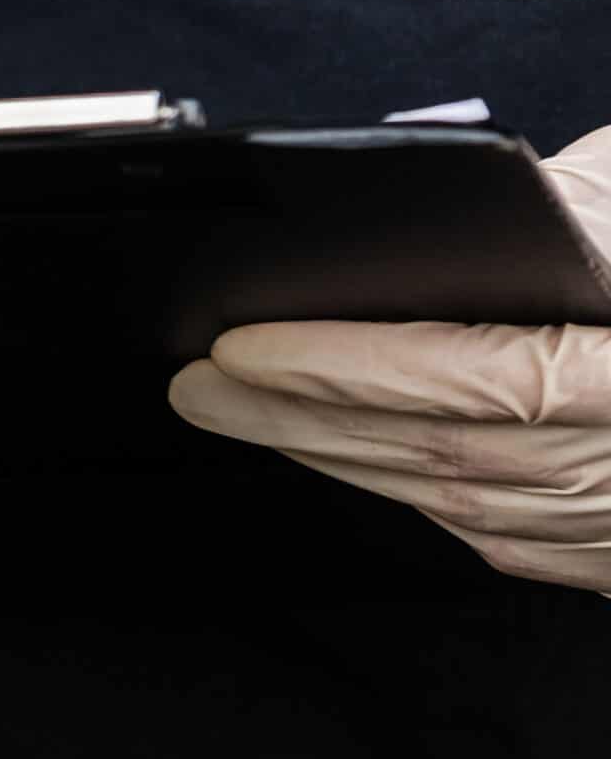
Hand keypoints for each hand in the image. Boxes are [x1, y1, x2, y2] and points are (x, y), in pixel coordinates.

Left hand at [169, 126, 610, 592]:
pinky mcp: (608, 559)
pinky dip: (392, 486)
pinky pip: (479, 528)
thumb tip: (481, 199)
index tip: (243, 345)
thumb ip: (583, 203)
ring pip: (439, 495)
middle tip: (191, 381)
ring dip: (321, 455)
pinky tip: (330, 453)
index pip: (467, 375)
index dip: (344, 365)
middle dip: (288, 418)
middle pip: (424, 449)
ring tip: (231, 409)